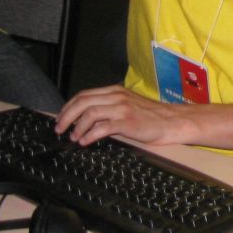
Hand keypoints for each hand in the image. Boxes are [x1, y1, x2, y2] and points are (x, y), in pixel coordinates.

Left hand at [55, 86, 194, 145]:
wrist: (173, 122)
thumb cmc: (151, 117)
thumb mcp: (127, 106)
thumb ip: (108, 108)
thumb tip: (84, 120)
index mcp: (115, 91)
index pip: (84, 95)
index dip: (68, 107)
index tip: (60, 118)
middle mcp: (117, 96)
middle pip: (82, 102)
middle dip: (66, 116)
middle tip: (59, 129)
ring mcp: (122, 108)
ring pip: (89, 113)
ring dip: (77, 127)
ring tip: (73, 137)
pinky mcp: (127, 121)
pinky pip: (102, 127)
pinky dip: (89, 135)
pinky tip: (85, 141)